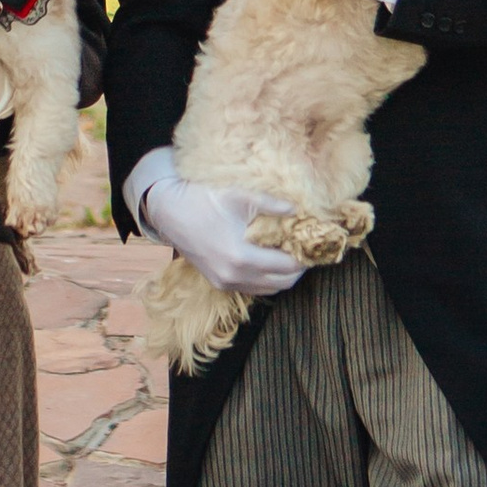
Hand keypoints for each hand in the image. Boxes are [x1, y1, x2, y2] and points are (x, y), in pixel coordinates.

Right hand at [135, 149, 305, 296]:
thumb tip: (297, 210)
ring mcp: (225, 283)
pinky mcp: (219, 283)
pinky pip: (253, 288)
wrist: (170, 213)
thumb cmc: (204, 201)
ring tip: (291, 254)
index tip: (315, 244)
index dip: (305, 257)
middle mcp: (234, 276)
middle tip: (307, 249)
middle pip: (282, 284)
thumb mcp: (240, 196)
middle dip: (298, 269)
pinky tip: (270, 260)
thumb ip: (271, 205)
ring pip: (269, 290)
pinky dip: (267, 279)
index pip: (287, 267)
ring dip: (283, 276)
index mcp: (241, 257)